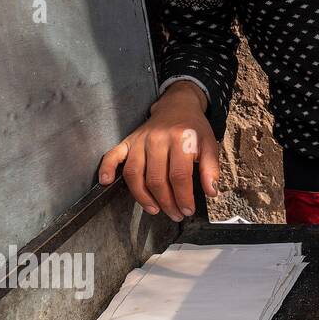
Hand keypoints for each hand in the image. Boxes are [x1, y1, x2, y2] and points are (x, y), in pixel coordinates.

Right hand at [97, 81, 219, 218]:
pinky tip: (106, 183)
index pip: (180, 176)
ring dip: (143, 196)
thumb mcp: (210, 144)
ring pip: (135, 174)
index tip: (187, 210)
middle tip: (174, 214)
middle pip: (157, 179)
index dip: (183, 197)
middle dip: (166, 201)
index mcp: (181, 140)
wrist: (178, 106)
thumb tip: (212, 192)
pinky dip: (107, 169)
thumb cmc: (194, 128)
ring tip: (154, 210)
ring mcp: (140, 140)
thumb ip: (211, 168)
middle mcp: (158, 140)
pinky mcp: (127, 140)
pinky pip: (113, 155)